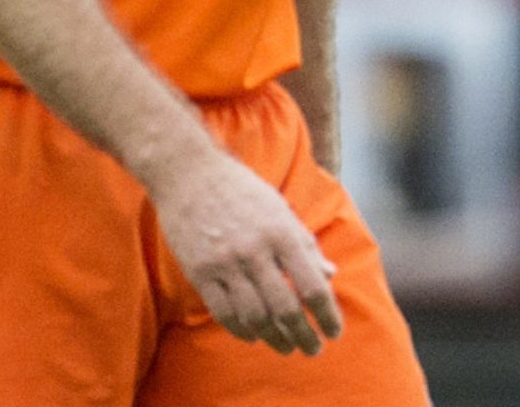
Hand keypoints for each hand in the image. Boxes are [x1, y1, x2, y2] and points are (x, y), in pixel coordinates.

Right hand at [149, 147, 344, 356]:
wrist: (185, 170)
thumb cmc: (238, 188)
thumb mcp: (279, 208)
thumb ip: (304, 242)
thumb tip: (330, 274)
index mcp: (281, 233)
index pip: (313, 288)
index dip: (328, 316)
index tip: (334, 332)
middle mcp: (254, 250)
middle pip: (287, 310)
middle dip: (305, 337)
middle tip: (312, 349)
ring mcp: (224, 262)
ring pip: (256, 317)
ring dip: (275, 339)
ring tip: (286, 347)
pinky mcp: (198, 270)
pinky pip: (223, 312)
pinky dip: (241, 330)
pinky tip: (252, 336)